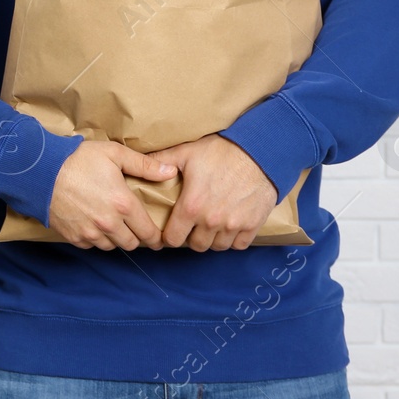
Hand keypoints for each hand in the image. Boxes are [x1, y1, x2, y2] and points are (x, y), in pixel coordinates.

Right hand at [48, 140, 177, 251]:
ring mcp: (90, 232)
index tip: (158, 237)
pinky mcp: (74, 236)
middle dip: (136, 237)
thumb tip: (170, 172)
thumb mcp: (113, 154)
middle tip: (135, 228)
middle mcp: (109, 223)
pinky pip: (91, 245)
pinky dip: (95, 238)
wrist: (40, 170)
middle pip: (132, 244)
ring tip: (114, 225)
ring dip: (116, 238)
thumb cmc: (77, 159)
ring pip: (112, 246)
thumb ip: (144, 165)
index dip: (156, 237)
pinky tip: (94, 224)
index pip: (148, 232)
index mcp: (123, 204)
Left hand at [148, 134, 277, 251]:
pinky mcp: (253, 225)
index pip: (172, 239)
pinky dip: (233, 239)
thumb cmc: (221, 150)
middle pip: (195, 245)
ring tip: (210, 225)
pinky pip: (239, 245)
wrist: (259, 151)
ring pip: (217, 247)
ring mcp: (233, 225)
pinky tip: (228, 226)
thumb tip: (138, 166)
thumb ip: (160, 161)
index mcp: (191, 207)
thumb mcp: (185, 152)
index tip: (171, 229)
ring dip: (212, 239)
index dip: (169, 236)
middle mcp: (211, 221)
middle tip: (191, 225)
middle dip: (191, 237)